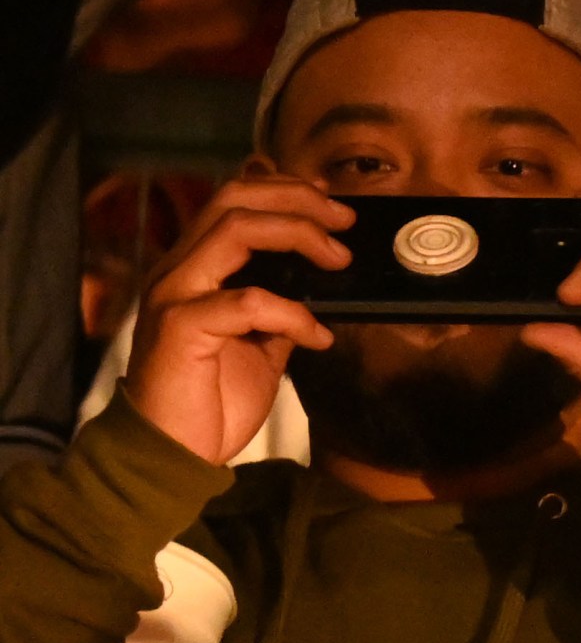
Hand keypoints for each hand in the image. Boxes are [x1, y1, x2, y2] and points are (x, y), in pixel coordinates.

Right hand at [117, 177, 350, 465]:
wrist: (174, 452)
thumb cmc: (214, 398)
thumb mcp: (262, 344)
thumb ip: (282, 308)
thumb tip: (327, 284)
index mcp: (195, 268)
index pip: (232, 199)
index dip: (285, 190)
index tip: (334, 205)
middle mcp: (178, 270)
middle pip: (233, 199)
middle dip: (297, 199)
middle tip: (344, 221)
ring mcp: (174, 294)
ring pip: (234, 229)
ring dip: (298, 236)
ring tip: (339, 260)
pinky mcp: (181, 327)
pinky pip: (248, 301)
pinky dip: (294, 313)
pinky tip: (319, 337)